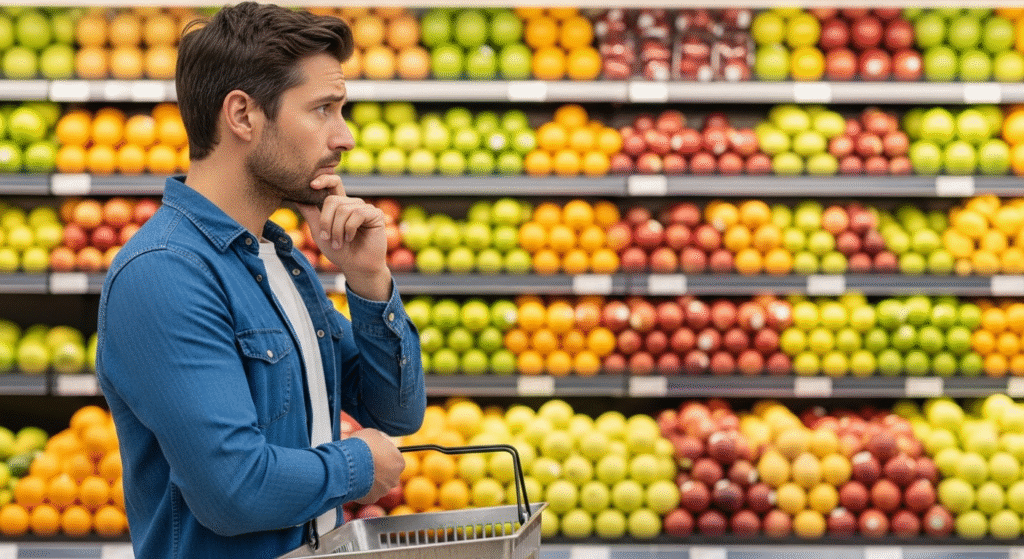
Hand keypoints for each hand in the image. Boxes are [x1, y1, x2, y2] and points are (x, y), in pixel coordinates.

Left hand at [296, 174, 389, 290]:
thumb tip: (296, 197)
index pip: (333, 183)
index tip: (312, 185)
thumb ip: (310, 213)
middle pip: (332, 200)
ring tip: (339, 243)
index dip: (324, 179)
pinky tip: (351, 238)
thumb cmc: (339, 251)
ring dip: (337, 230)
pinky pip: (357, 214)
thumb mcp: (319, 232)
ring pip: (343, 209)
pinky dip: (349, 229)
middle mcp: (352, 204)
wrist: (356, 267)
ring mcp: (365, 208)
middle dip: (326, 221)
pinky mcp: (375, 214)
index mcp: (339, 205)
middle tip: (328, 238)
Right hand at [349, 428, 404, 504]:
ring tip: (357, 472)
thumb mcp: (373, 434)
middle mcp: (394, 478)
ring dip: (370, 480)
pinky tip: (353, 481)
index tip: (374, 454)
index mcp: (399, 462)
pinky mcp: (371, 498)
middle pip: (387, 474)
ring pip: (377, 485)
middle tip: (366, 464)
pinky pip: (367, 493)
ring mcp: (383, 490)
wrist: (349, 463)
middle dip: (378, 470)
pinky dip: (361, 488)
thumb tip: (377, 441)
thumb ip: (379, 441)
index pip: (394, 460)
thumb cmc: (363, 446)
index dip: (383, 456)